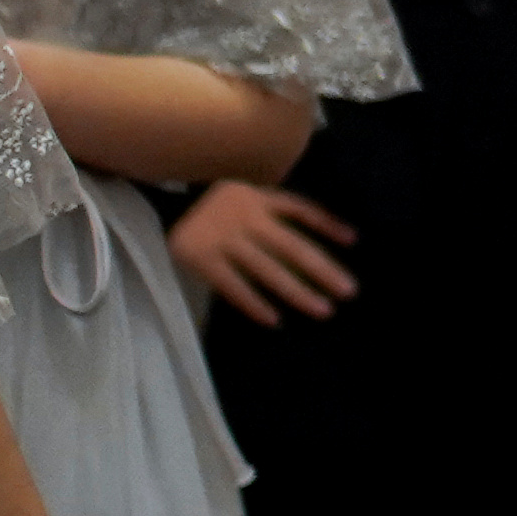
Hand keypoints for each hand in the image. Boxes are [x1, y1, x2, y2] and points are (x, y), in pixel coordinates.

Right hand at [171, 178, 357, 328]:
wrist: (162, 206)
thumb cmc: (217, 207)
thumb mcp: (247, 195)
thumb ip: (278, 209)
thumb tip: (330, 236)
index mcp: (258, 198)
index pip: (301, 209)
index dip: (327, 224)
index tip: (353, 241)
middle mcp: (246, 217)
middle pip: (292, 246)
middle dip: (323, 270)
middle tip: (348, 291)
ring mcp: (223, 239)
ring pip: (268, 269)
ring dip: (297, 291)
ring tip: (323, 310)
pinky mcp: (201, 259)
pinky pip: (233, 286)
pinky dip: (254, 303)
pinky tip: (275, 320)